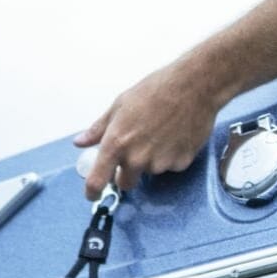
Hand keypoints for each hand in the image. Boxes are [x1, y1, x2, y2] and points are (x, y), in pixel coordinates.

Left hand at [73, 60, 222, 199]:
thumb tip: (80, 142)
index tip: (92, 194)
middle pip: (125, 183)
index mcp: (116, 144)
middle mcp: (136, 158)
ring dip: (150, 161)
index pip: (97, 181)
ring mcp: (159, 163)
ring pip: (148, 173)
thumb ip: (98, 129)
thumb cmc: (156, 89)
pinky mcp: (180, 163)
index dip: (92, 192)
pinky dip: (170, 156)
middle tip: (137, 149)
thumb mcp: (120, 105)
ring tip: (160, 134)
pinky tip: (175, 135)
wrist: (196, 83)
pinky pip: (170, 167)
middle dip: (127, 172)